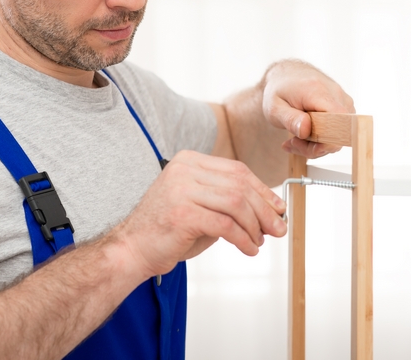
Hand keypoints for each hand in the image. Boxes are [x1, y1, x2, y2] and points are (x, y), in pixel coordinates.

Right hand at [114, 150, 286, 277]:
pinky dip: (243, 239)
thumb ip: (228, 201)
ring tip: (260, 241)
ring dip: (255, 226)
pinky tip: (248, 248)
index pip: (237, 170)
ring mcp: (182, 190)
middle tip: (278, 228)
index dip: (263, 190)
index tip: (278, 208)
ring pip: (236, 203)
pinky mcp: (182, 214)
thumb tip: (270, 209)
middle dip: (264, 209)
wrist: (132, 249)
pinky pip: (226, 225)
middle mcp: (185, 170)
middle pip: (240, 185)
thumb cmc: (167, 230)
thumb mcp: (199, 205)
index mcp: (189, 161)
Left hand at [261, 59, 354, 157]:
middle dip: (314, 146)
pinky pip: (338, 130)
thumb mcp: (274, 107)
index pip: (337, 122)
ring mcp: (343, 99)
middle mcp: (336, 93)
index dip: (324, 141)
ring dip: (316, 144)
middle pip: (338, 133)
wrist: (286, 75)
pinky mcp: (344, 105)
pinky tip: (304, 133)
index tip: (301, 142)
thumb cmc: (278, 90)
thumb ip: (289, 119)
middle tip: (291, 143)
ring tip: (295, 138)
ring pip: (338, 134)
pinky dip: (321, 137)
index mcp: (317, 91)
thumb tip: (306, 131)